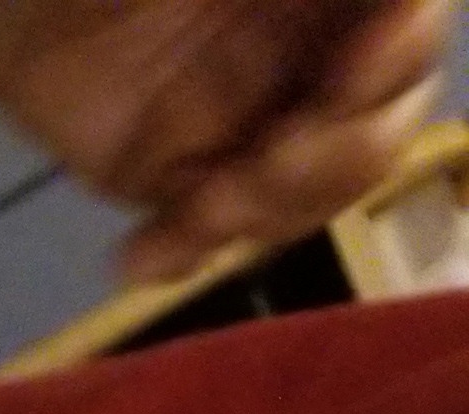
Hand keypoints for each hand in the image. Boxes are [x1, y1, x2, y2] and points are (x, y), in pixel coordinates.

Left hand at [0, 0, 451, 277]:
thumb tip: (372, 5)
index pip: (409, 28)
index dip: (401, 55)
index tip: (353, 79)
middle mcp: (313, 57)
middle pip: (378, 126)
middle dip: (335, 160)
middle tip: (268, 164)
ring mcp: (255, 125)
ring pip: (303, 196)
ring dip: (260, 215)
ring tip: (194, 209)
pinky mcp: (189, 182)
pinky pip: (207, 237)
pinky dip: (179, 253)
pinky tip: (136, 257)